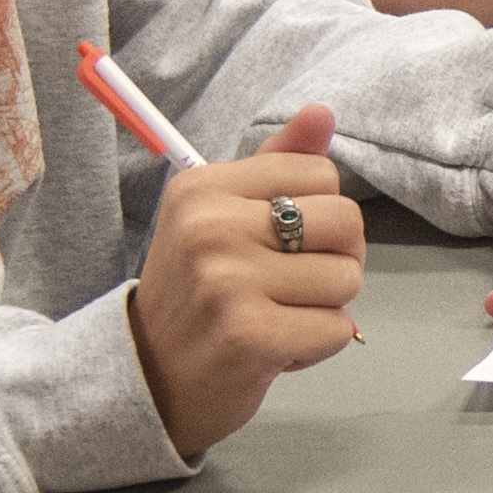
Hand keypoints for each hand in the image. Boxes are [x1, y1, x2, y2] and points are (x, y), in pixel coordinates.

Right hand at [127, 105, 361, 455]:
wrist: (146, 379)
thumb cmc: (195, 294)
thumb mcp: (221, 215)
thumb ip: (277, 164)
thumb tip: (322, 113)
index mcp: (203, 187)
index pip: (320, 174)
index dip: (318, 214)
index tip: (278, 244)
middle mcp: (211, 226)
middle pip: (345, 220)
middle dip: (334, 258)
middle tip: (287, 286)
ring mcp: (228, 282)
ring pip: (346, 278)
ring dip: (324, 306)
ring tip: (276, 316)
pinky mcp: (251, 337)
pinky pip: (338, 328)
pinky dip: (318, 345)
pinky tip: (275, 348)